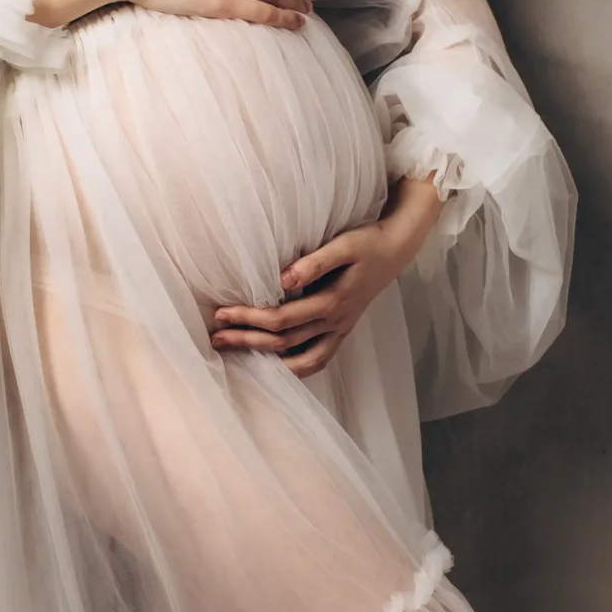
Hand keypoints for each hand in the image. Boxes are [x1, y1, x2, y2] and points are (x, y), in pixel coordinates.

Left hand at [211, 175, 443, 377]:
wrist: (395, 249)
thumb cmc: (366, 242)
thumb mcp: (344, 245)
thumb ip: (313, 263)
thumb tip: (281, 279)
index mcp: (332, 302)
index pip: (281, 320)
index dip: (249, 319)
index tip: (222, 313)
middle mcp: (335, 322)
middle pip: (284, 343)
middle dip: (247, 341)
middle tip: (215, 338)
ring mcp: (340, 330)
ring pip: (300, 361)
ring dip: (266, 361)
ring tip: (237, 357)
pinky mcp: (342, 331)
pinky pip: (317, 360)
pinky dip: (294, 368)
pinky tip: (273, 365)